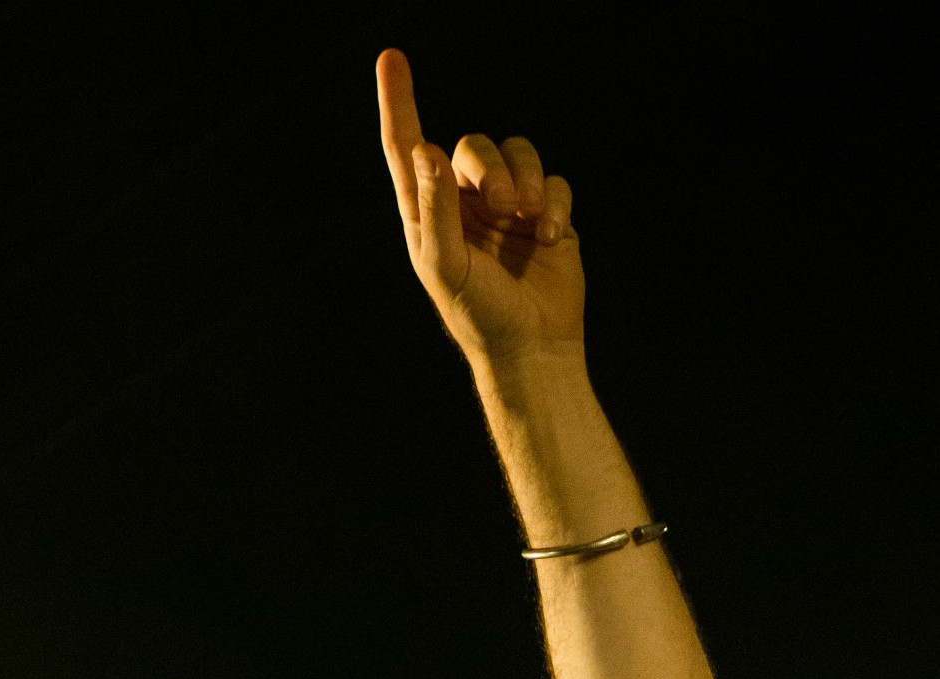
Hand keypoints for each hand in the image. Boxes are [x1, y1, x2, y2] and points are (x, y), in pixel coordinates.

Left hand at [376, 48, 582, 374]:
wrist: (532, 351)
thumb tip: (424, 149)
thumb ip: (434, 209)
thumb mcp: (446, 266)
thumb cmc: (479, 317)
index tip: (390, 58)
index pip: (406, 148)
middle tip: (504, 208)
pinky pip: (557, 181)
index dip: (398, 103)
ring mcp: (508, 209)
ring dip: (528, 181)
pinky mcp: (547, 217)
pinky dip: (557, 204)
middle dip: (492, 169)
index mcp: (427, 214)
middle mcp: (464, 204)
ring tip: (530, 220)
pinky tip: (550, 238)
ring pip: (518, 155)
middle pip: (474, 147)